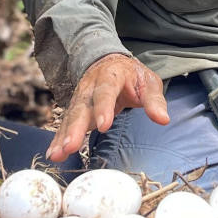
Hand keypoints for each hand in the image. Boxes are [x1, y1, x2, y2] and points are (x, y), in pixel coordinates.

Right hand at [47, 53, 168, 161]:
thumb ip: (154, 101)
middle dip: (75, 128)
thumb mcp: (149, 82)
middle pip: (82, 107)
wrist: (109, 62)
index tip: (103, 126)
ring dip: (64, 136)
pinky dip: (58, 139)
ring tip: (58, 155)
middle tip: (71, 146)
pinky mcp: (75, 109)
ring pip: (71, 117)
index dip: (103, 108)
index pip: (106, 91)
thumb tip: (163, 119)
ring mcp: (80, 98)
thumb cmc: (132, 76)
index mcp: (110, 76)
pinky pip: (66, 124)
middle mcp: (90, 87)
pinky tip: (54, 154)